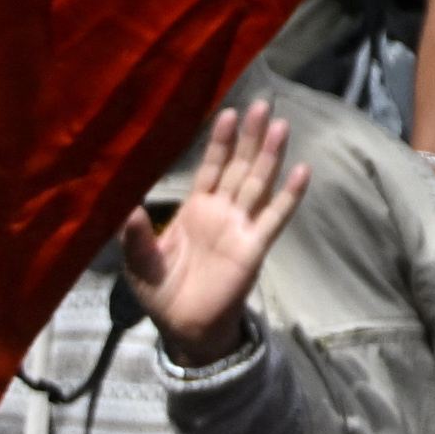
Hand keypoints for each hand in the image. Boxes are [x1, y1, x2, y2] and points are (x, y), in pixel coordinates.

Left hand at [122, 105, 307, 368]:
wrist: (185, 328)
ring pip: (258, 183)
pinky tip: (302, 171)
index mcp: (195, 208)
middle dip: (250, 137)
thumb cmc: (161, 293)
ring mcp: (241, 226)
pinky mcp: (254, 246)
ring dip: (270, 156)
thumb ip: (138, 239)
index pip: (210, 167)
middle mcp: (222, 210)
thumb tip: (131, 210)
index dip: (220, 142)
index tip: (229, 113)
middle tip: (263, 105)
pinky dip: (289, 195)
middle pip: (239, 166)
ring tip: (281, 126)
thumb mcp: (140, 265)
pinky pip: (275, 217)